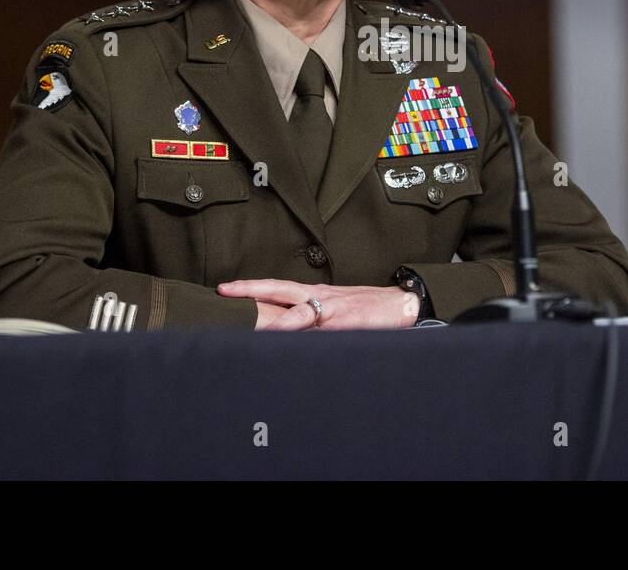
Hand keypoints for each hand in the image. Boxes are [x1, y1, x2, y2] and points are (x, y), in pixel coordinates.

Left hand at [219, 280, 419, 330]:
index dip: (252, 288)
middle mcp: (319, 295)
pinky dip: (305, 332)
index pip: (278, 288)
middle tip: (223, 290)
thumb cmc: (370, 309)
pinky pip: (321, 327)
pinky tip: (291, 339)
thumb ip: (312, 320)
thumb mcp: (337, 310)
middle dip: (250, 290)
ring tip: (251, 322)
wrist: (404, 303)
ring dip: (275, 318)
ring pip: (298, 310)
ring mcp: (332, 307)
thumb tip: (287, 332)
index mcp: (315, 293)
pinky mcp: (347, 320)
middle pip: (278, 288)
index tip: (227, 290)